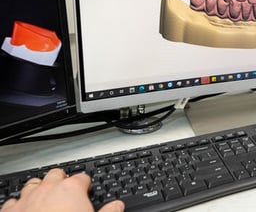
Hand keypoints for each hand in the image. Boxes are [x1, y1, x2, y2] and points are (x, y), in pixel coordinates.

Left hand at [1, 168, 123, 211]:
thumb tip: (118, 205)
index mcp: (72, 189)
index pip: (83, 178)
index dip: (86, 185)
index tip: (87, 192)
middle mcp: (49, 188)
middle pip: (57, 174)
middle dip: (61, 180)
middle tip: (66, 192)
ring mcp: (28, 198)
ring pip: (33, 183)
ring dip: (39, 188)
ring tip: (45, 198)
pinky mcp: (11, 211)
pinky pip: (13, 201)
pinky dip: (19, 204)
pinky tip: (24, 210)